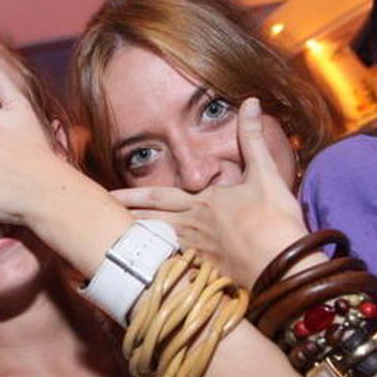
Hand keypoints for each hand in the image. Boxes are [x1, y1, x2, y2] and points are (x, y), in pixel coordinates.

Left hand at [110, 98, 308, 288]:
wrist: (282, 263)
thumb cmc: (274, 219)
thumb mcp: (264, 173)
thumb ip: (252, 138)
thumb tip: (251, 100)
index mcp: (203, 203)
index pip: (159, 197)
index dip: (132, 196)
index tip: (107, 196)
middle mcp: (193, 226)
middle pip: (149, 221)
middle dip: (122, 218)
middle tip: (95, 217)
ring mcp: (196, 253)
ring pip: (156, 245)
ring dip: (133, 242)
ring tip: (108, 242)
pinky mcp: (204, 275)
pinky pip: (173, 271)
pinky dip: (155, 270)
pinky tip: (140, 276)